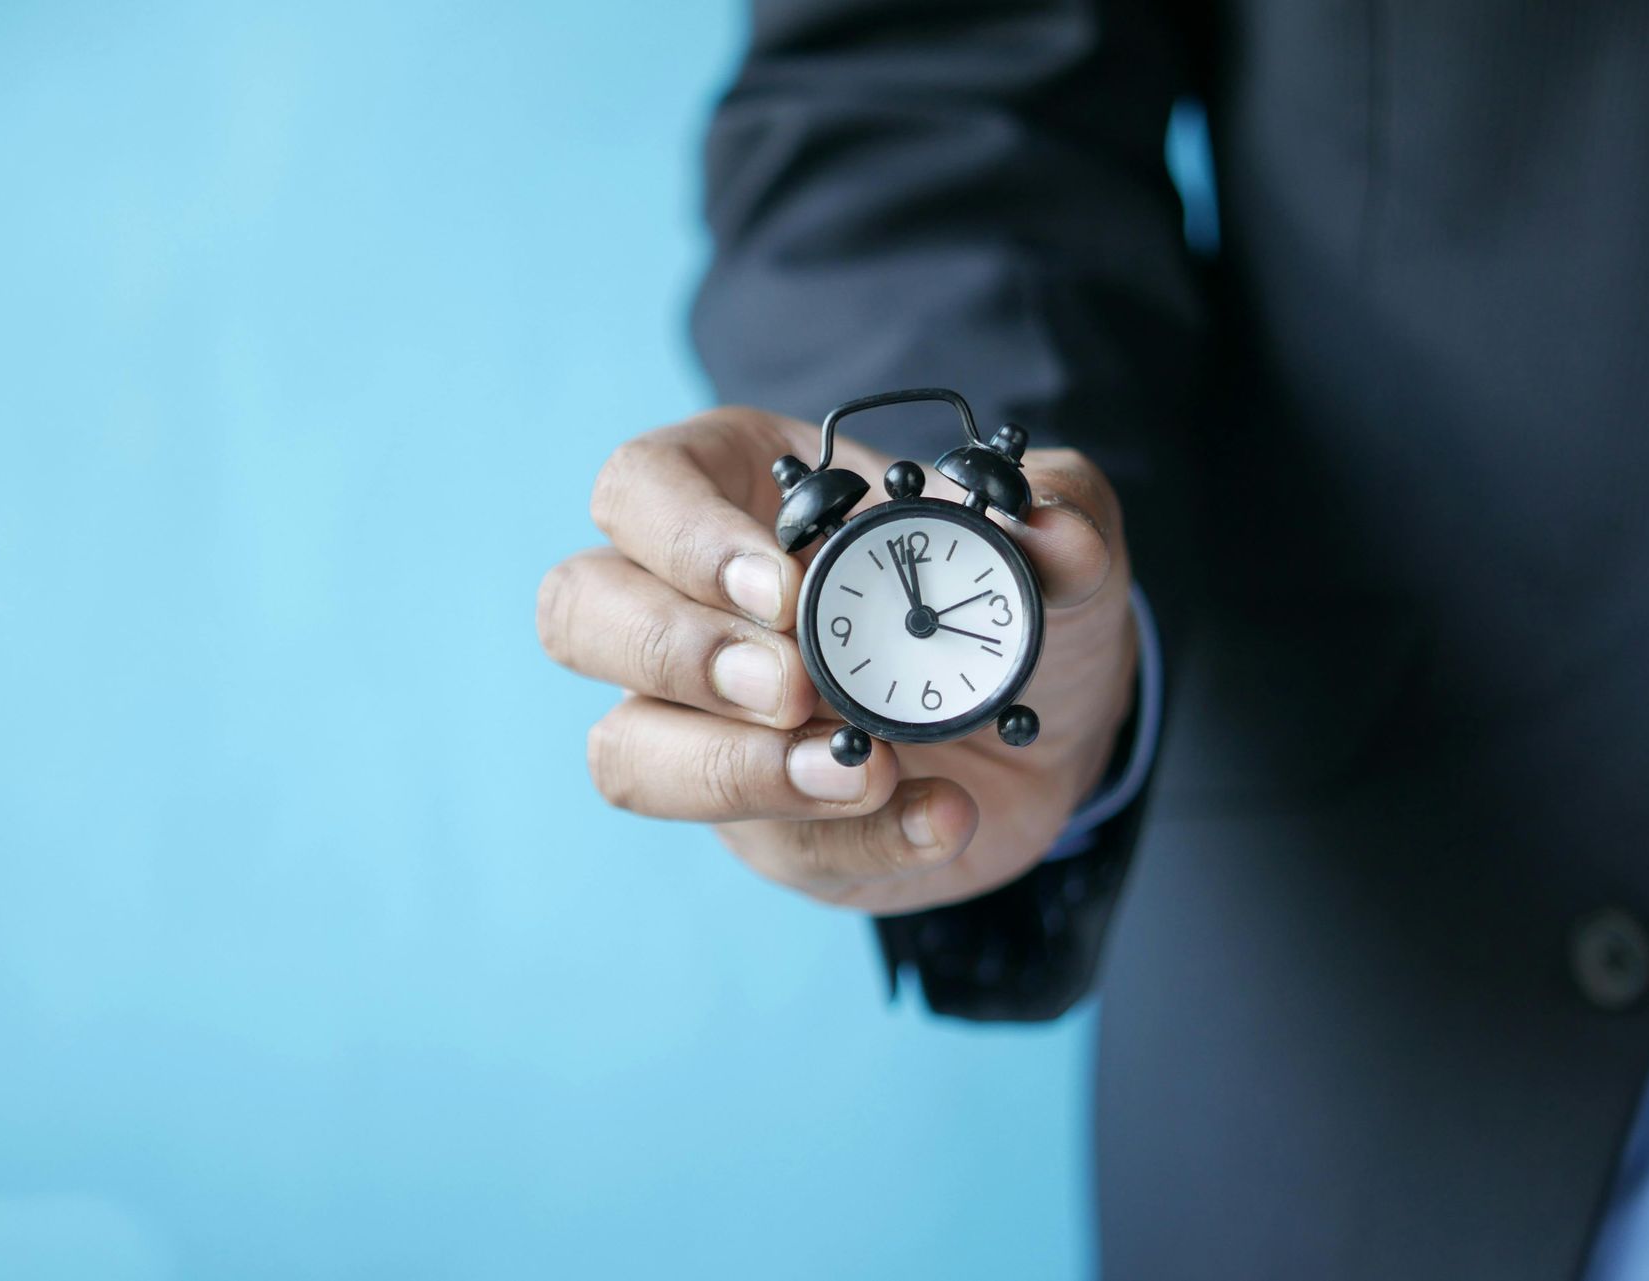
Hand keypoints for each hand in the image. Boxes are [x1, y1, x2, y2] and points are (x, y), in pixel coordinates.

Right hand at [537, 407, 1136, 913]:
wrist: (1052, 728)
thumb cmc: (1016, 603)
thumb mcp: (1061, 547)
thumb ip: (1068, 524)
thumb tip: (1054, 535)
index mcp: (734, 491)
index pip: (641, 489)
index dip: (686, 538)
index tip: (784, 590)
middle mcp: (688, 603)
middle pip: (581, 611)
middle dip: (677, 655)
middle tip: (793, 688)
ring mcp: (698, 722)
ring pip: (624, 751)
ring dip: (730, 771)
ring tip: (859, 769)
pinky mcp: (747, 817)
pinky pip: (756, 840)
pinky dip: (851, 838)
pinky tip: (941, 816)